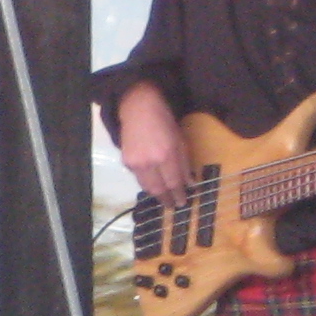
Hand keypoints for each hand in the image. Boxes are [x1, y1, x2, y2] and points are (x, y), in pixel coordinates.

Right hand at [114, 82, 190, 208]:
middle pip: (158, 189)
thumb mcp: (181, 141)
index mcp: (166, 155)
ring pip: (146, 187)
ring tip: (164, 198)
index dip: (179, 195)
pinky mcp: (126, 162)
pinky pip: (138, 178)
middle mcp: (149, 163)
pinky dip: (147, 182)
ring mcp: (135, 163)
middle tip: (173, 206)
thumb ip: (184, 164)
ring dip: (156, 194)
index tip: (183, 203)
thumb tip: (190, 183)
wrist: (138, 109)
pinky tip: (153, 183)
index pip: (174, 183)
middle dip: (166, 200)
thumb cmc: (165, 122)